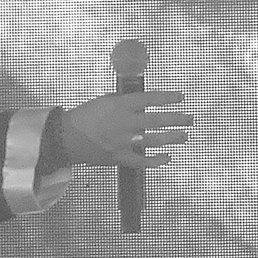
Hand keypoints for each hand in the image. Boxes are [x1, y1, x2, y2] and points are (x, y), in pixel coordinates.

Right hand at [60, 90, 189, 169]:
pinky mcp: (120, 157)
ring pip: (154, 140)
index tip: (181, 97)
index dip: (167, 98)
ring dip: (172, 138)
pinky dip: (156, 160)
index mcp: (121, 105)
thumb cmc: (86, 116)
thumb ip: (124, 101)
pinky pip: (142, 161)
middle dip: (177, 118)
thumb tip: (143, 102)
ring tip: (184, 135)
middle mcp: (125, 122)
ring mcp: (124, 141)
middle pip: (157, 120)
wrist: (68, 137)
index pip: (150, 99)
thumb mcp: (105, 101)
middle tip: (190, 118)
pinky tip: (167, 157)